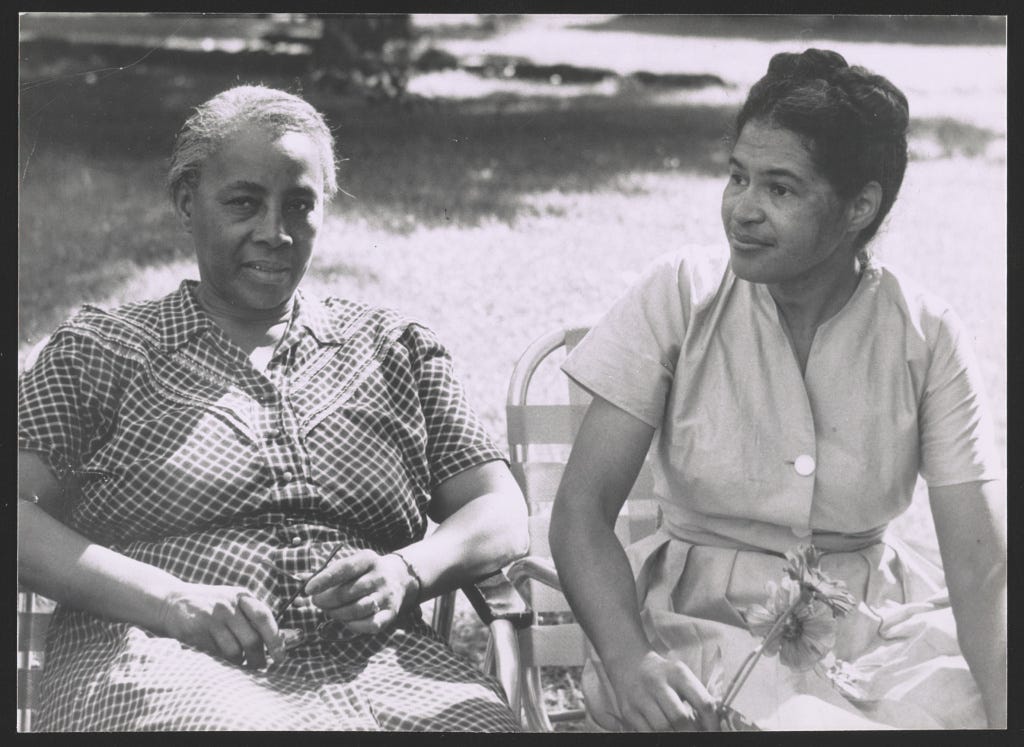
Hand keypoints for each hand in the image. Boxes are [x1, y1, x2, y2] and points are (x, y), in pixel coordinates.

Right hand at [157, 583, 284, 667]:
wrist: (172, 602)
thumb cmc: (212, 606)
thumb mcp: (235, 602)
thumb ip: (256, 618)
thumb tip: (289, 638)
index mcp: (242, 596)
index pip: (264, 617)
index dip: (276, 639)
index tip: (281, 657)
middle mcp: (228, 605)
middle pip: (252, 639)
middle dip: (258, 658)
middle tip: (260, 667)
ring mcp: (211, 618)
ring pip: (234, 651)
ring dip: (240, 662)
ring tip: (240, 662)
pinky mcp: (196, 631)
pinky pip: (216, 655)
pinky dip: (223, 662)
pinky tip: (222, 659)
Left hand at [304, 549, 417, 635]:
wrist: (400, 577)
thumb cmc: (365, 572)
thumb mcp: (352, 563)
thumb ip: (328, 571)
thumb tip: (301, 579)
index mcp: (368, 559)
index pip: (344, 568)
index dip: (324, 579)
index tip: (308, 589)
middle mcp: (380, 576)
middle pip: (347, 592)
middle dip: (326, 600)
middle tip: (317, 602)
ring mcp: (386, 595)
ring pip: (357, 609)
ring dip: (337, 613)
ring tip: (331, 611)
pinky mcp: (391, 613)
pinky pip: (370, 624)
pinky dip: (354, 625)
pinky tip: (346, 621)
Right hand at [605, 650, 719, 731]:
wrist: (629, 663)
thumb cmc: (663, 674)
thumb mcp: (681, 676)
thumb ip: (697, 696)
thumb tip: (712, 724)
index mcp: (678, 674)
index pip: (703, 702)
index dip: (712, 724)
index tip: (714, 733)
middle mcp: (658, 683)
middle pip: (680, 719)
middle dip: (692, 734)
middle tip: (697, 739)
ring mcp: (641, 697)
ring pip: (662, 728)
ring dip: (675, 737)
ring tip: (682, 738)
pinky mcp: (628, 710)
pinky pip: (646, 732)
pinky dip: (659, 738)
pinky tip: (665, 736)